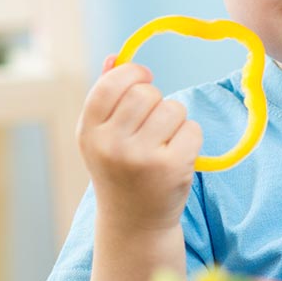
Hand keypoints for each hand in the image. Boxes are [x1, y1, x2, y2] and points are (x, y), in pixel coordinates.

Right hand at [77, 56, 202, 232]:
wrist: (134, 223)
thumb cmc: (119, 170)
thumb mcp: (101, 136)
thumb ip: (105, 95)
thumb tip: (115, 57)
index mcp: (89, 132)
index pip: (110, 84)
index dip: (131, 73)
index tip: (143, 78)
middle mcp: (110, 145)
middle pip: (145, 93)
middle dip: (155, 99)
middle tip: (153, 120)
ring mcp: (141, 158)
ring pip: (172, 109)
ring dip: (175, 119)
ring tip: (163, 141)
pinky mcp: (171, 168)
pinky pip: (192, 129)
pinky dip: (190, 138)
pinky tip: (177, 156)